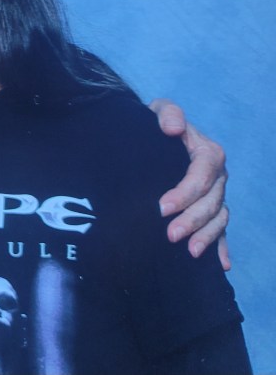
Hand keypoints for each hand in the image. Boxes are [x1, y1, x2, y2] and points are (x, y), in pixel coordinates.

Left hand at [149, 98, 230, 269]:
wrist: (154, 137)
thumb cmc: (156, 124)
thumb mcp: (159, 110)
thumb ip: (167, 113)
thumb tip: (172, 128)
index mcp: (207, 152)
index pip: (202, 175)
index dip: (186, 193)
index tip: (161, 208)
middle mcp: (217, 175)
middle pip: (212, 201)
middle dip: (193, 220)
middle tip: (170, 235)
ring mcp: (216, 193)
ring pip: (219, 217)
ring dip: (206, 236)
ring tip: (189, 252)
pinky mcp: (210, 207)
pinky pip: (221, 229)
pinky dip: (222, 246)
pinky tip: (221, 264)